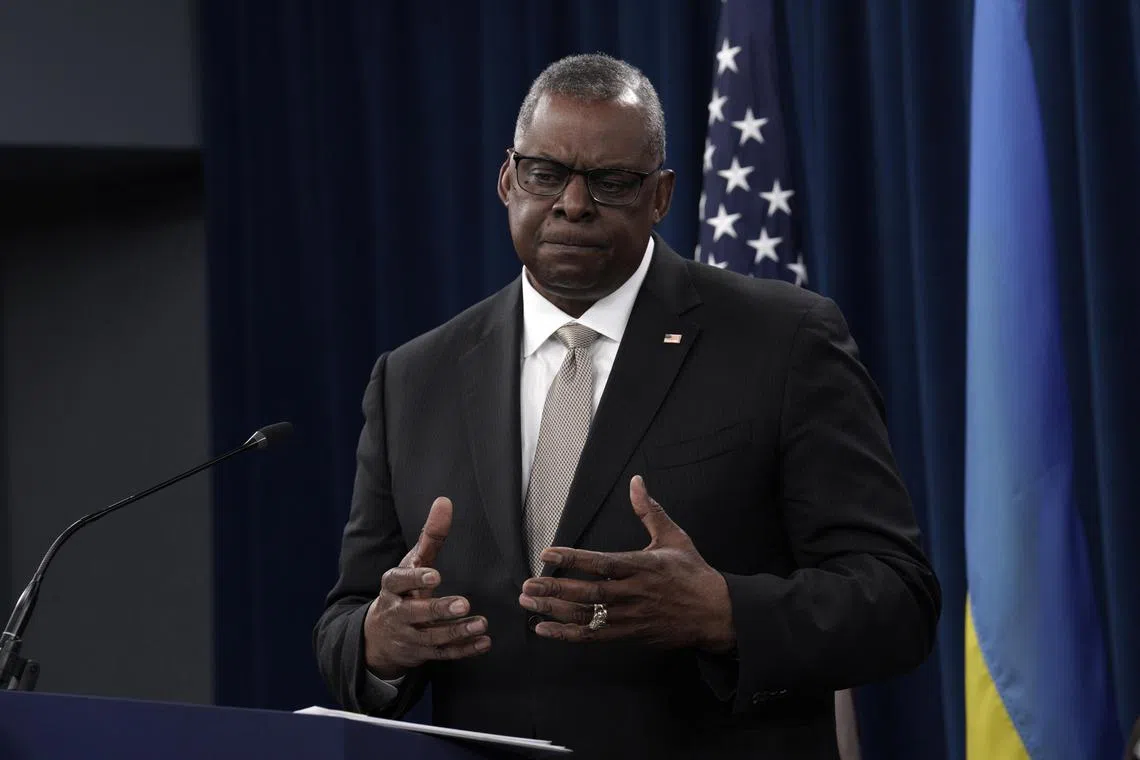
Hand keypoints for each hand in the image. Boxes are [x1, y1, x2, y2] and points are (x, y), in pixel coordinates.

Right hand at [363, 497, 490, 678]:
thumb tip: (444, 501)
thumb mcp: (412, 561)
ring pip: (431, 637)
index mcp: (392, 587)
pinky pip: (442, 654)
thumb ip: (430, 535)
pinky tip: (483, 643)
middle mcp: (397, 612)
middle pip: (416, 612)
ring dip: (457, 631)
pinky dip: (463, 650)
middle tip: (463, 604)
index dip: (415, 579)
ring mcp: (408, 635)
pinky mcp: (421, 653)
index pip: (399, 581)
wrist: (378, 635)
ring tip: (481, 624)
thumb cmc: (403, 589)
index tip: (435, 576)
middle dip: (438, 609)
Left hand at [518, 476, 735, 651]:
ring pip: (588, 616)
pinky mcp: (630, 634)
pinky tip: (545, 628)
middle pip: (589, 593)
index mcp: (643, 567)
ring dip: (556, 611)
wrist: (716, 614)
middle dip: (556, 589)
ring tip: (529, 603)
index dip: (573, 558)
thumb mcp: (674, 537)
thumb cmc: (693, 573)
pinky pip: (594, 637)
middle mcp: (634, 593)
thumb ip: (649, 511)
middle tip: (528, 585)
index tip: (547, 552)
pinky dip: (568, 634)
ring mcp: (631, 617)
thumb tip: (636, 482)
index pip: (602, 562)